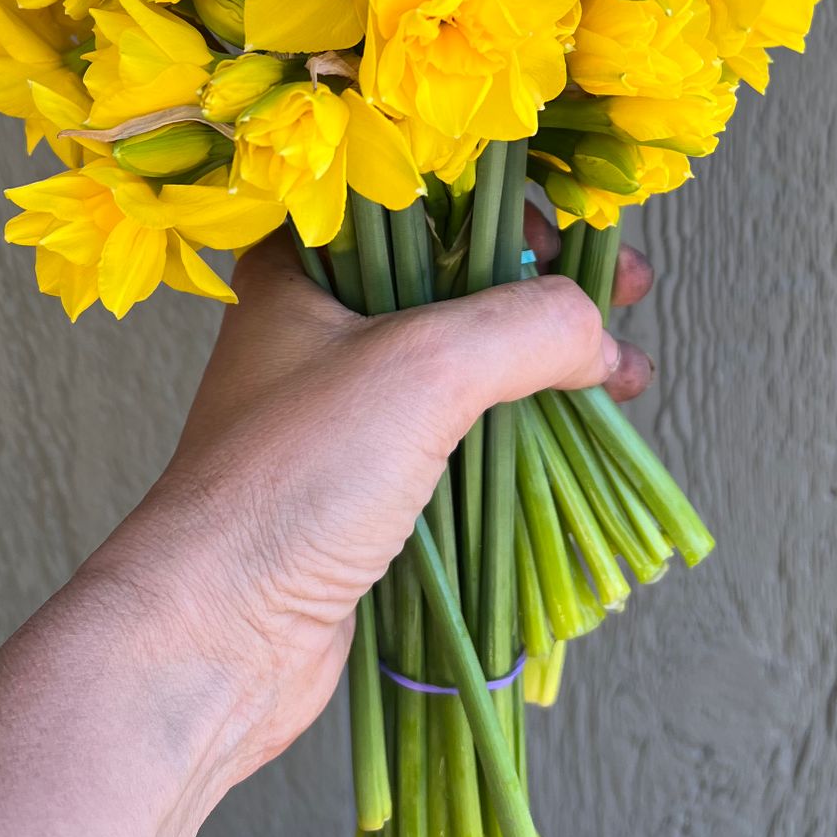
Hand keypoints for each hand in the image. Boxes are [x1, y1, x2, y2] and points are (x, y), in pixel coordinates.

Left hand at [86, 209, 654, 793]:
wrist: (210, 637)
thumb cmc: (289, 481)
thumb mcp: (420, 369)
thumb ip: (525, 326)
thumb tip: (599, 330)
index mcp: (307, 266)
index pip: (427, 199)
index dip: (513, 207)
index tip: (584, 233)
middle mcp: (321, 325)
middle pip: (459, 278)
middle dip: (549, 287)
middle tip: (626, 291)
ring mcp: (344, 409)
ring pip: (468, 362)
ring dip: (549, 362)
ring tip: (624, 373)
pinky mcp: (368, 483)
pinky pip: (463, 434)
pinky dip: (527, 428)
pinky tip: (582, 435)